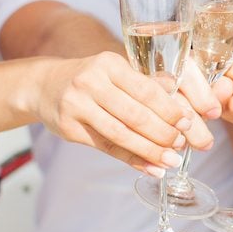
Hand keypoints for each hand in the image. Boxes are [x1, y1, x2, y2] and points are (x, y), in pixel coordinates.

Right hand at [37, 51, 215, 175]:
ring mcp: (76, 106)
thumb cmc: (91, 78)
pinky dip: (131, 160)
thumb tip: (179, 94)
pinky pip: (106, 147)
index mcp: (108, 64)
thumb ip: (146, 83)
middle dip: (162, 133)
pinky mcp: (68, 128)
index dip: (169, 109)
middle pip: (134, 115)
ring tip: (170, 161)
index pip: (145, 90)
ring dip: (149, 151)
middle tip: (181, 146)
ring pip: (120, 134)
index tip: (187, 122)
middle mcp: (90, 82)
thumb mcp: (116, 71)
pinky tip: (149, 167)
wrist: (45, 86)